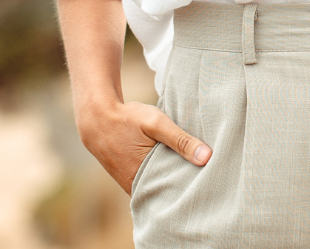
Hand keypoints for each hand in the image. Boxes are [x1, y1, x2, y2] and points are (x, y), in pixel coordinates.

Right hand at [77, 98, 211, 193]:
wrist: (98, 119)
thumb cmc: (127, 119)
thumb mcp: (156, 123)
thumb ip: (180, 139)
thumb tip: (207, 157)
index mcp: (146, 179)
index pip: (177, 190)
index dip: (194, 183)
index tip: (211, 177)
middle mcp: (138, 187)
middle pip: (169, 189)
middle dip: (186, 181)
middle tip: (206, 172)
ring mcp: (133, 184)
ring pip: (161, 185)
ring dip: (174, 176)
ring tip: (194, 166)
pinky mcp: (131, 179)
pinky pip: (152, 180)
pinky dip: (163, 172)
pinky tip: (175, 162)